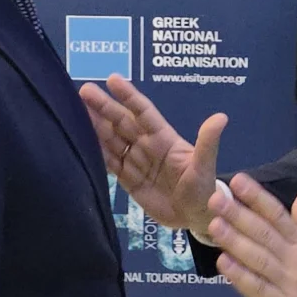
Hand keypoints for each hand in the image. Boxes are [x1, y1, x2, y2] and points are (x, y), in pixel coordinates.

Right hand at [80, 74, 226, 237]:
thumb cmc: (205, 189)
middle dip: (103, 107)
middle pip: (122, 123)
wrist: (198, 217)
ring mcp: (137, 162)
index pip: (143, 113)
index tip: (112, 79)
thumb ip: (208, 143)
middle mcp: (148, 146)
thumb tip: (221, 117)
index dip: (129, 97)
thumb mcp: (205, 166)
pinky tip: (81, 141)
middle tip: (83, 91)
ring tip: (75, 112)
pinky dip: (96, 152)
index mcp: (164, 139)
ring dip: (95, 126)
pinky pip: (110, 163)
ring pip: (112, 140)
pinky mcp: (129, 180)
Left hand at [207, 176, 296, 296]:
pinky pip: (258, 288)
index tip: (238, 181)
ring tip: (214, 225)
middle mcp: (294, 259)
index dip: (258, 197)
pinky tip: (223, 263)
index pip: (278, 215)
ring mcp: (286, 283)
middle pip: (264, 233)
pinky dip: (240, 275)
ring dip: (235, 241)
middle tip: (216, 199)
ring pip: (258, 258)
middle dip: (239, 214)